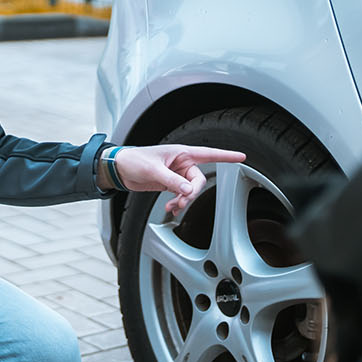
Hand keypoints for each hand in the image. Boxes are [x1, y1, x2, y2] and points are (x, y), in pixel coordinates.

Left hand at [107, 145, 246, 216]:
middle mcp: (182, 163)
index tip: (242, 156)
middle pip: (199, 180)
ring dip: (183, 200)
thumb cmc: (134, 161)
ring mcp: (176, 174)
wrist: (119, 169)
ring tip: (173, 207)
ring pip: (190, 190)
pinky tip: (170, 207)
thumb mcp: (153, 170)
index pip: (209, 153)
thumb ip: (171, 181)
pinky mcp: (170, 183)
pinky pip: (181, 195)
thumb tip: (187, 191)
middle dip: (192, 193)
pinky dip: (177, 203)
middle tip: (181, 201)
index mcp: (181, 153)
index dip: (227, 155)